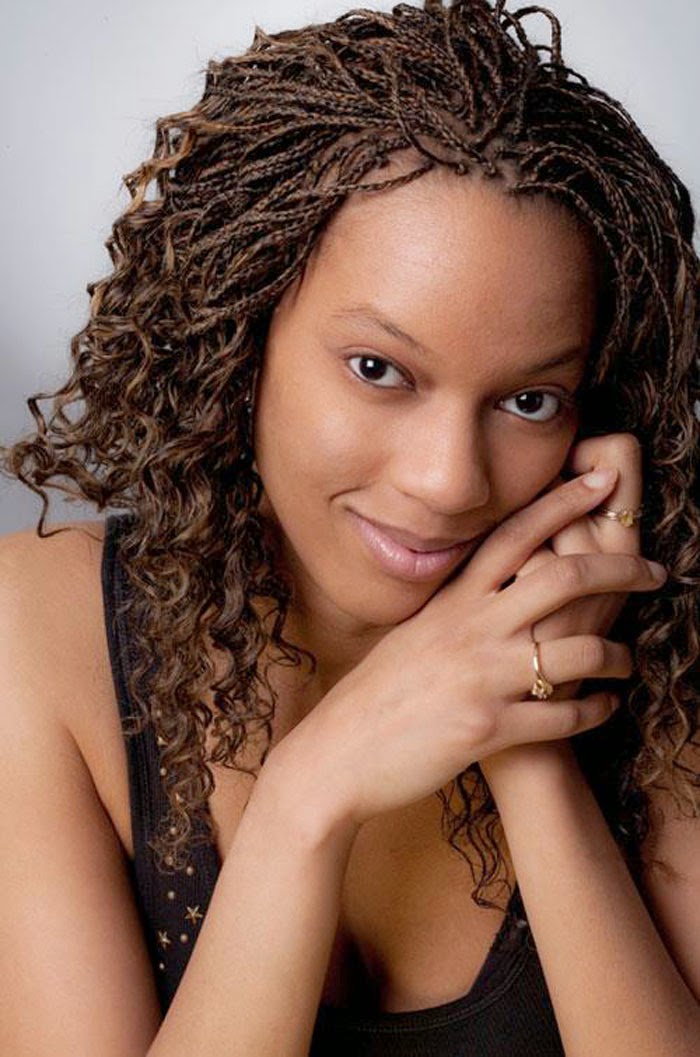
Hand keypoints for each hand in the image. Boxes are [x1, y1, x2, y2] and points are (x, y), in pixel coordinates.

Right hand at [269, 464, 664, 829]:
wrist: (338, 754)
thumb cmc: (376, 695)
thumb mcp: (413, 635)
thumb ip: (454, 608)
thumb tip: (487, 584)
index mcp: (453, 603)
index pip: (515, 536)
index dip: (562, 503)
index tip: (601, 482)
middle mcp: (471, 631)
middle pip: (562, 579)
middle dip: (621, 569)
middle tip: (656, 571)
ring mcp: (482, 680)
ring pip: (576, 651)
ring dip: (617, 654)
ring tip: (629, 658)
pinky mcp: (488, 730)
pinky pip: (563, 718)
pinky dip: (595, 711)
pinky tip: (605, 707)